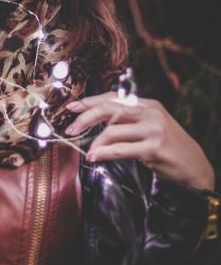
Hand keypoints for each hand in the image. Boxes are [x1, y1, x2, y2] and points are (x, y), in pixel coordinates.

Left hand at [66, 92, 214, 190]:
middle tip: (70, 129)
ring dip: (95, 143)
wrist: (194, 166)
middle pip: (109, 110)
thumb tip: (98, 120)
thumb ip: (128, 120)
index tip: (72, 107)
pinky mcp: (154, 148)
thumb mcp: (150, 126)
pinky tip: (95, 157)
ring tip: (88, 152)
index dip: (90, 101)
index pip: (113, 98)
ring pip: (112, 131)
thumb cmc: (167, 146)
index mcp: (148, 104)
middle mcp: (150, 113)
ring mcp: (153, 129)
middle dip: (86, 118)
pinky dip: (105, 153)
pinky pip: (121, 149)